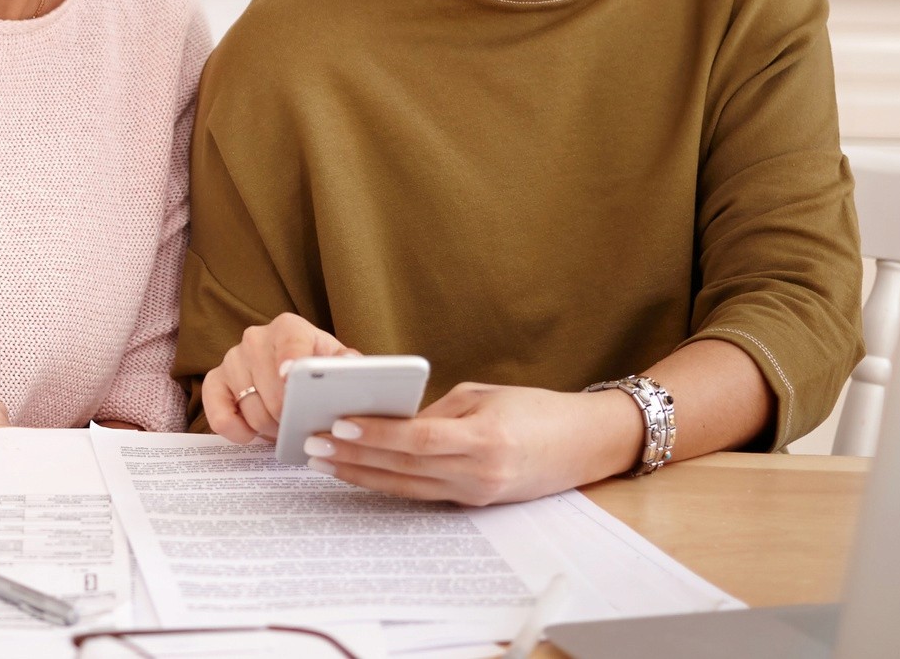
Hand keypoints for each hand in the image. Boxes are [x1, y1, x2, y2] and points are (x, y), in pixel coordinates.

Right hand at [203, 313, 355, 443]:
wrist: (287, 367)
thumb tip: (355, 368)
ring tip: (284, 428)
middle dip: (290, 418)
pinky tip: (252, 434)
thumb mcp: (336, 360)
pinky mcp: (215, 382)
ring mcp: (232, 360)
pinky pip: (219, 416)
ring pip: (251, 410)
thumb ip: (348, 364)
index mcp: (288, 327)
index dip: (290, 361)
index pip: (290, 343)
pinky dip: (237, 432)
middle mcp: (255, 339)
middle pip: (272, 391)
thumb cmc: (315, 363)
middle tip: (302, 427)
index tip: (291, 379)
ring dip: (270, 429)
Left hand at [300, 383, 642, 505]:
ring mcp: (476, 494)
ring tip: (324, 461)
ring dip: (362, 475)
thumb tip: (390, 422)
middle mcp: (478, 473)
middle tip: (312, 444)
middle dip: (354, 457)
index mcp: (484, 439)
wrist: (586, 444)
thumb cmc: (536, 409)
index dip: (377, 435)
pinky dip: (388, 482)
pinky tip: (360, 472)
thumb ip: (436, 411)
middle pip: (404, 468)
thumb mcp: (483, 395)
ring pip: (406, 487)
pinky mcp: (474, 503)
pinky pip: (422, 493)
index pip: (418, 439)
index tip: (339, 424)